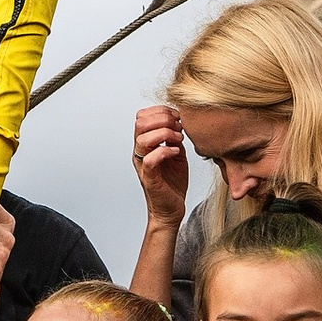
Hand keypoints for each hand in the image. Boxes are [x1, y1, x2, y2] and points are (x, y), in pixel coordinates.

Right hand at [131, 103, 190, 231]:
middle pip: (140, 123)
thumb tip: (180, 123)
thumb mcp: (177, 154)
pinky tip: (176, 152)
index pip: (142, 117)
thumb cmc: (172, 184)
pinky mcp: (149, 178)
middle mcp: (140, 152)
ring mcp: (143, 164)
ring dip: (164, 133)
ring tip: (178, 139)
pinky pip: (150, 159)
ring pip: (142, 139)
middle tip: (179, 126)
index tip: (178, 116)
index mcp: (145, 144)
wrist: (170, 209)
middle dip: (163, 118)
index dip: (160, 111)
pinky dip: (165, 151)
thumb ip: (175, 138)